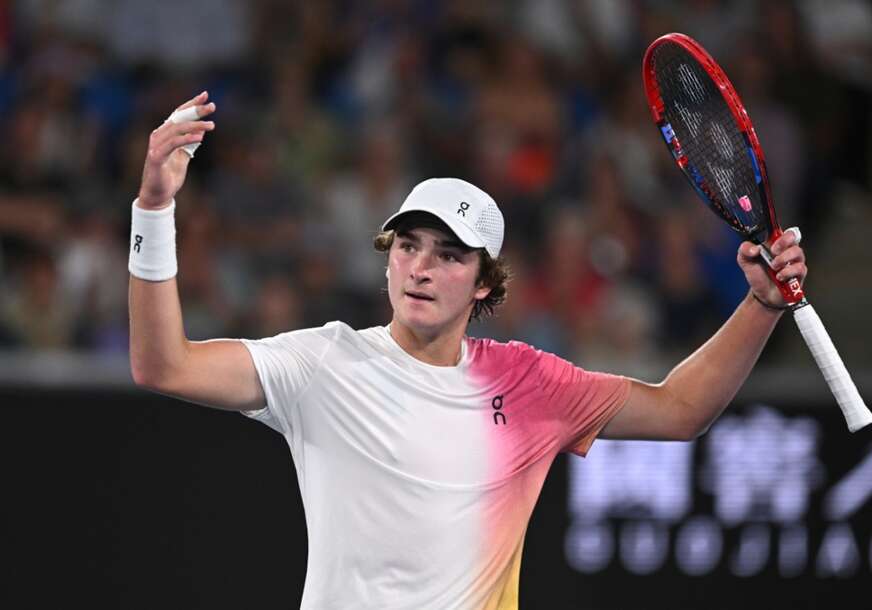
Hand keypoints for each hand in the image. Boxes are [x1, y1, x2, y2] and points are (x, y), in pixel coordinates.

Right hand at [137, 92, 215, 209]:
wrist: (159, 195)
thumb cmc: (169, 176)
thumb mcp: (183, 156)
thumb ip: (189, 143)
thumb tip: (201, 130)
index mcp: (165, 134)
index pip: (179, 114)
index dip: (191, 104)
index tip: (206, 95)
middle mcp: (159, 136)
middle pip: (179, 118)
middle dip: (196, 111)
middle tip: (212, 106)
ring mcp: (156, 146)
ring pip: (177, 129)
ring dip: (195, 125)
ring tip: (212, 125)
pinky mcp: (156, 157)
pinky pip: (173, 144)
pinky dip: (186, 139)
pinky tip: (200, 137)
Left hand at [737, 228, 807, 307]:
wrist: (762, 295)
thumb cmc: (758, 275)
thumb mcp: (745, 261)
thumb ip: (744, 250)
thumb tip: (754, 248)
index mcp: (774, 244)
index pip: (782, 231)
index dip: (779, 232)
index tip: (771, 242)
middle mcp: (786, 250)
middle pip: (793, 236)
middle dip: (783, 242)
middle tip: (773, 252)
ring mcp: (794, 261)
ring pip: (798, 252)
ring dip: (783, 259)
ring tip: (774, 267)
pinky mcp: (800, 274)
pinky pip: (800, 268)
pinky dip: (788, 272)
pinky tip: (779, 277)